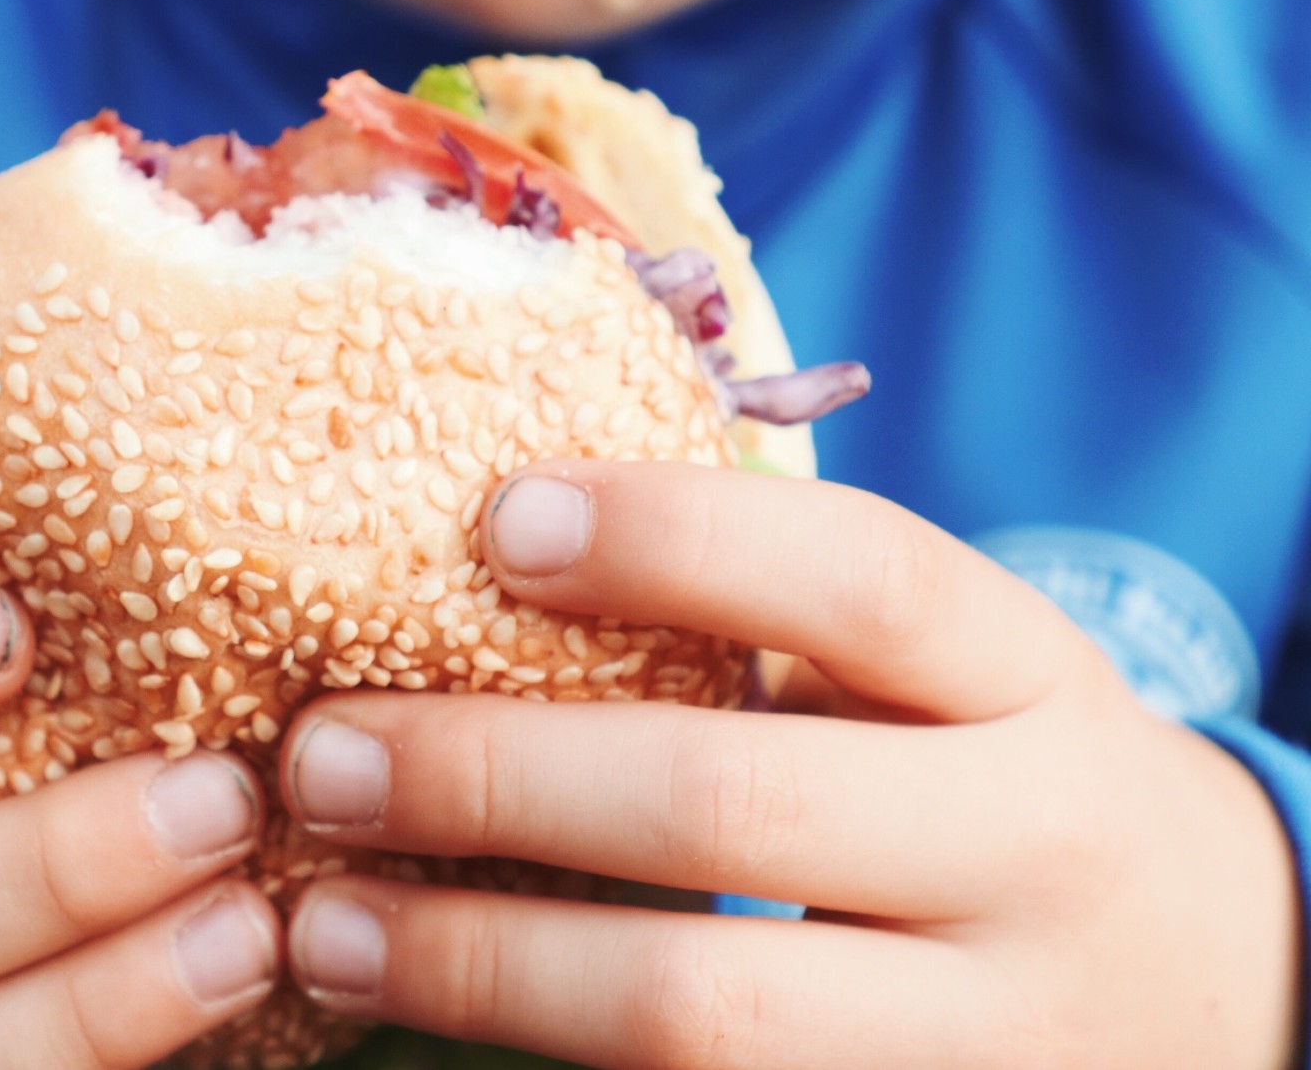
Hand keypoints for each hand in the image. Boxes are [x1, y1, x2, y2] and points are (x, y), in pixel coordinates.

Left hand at [278, 463, 1300, 1069]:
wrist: (1209, 979)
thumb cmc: (1005, 778)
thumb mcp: (952, 673)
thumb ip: (785, 615)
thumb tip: (497, 542)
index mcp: (1030, 684)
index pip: (858, 582)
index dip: (666, 539)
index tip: (491, 517)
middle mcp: (1032, 856)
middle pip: (736, 808)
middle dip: (495, 778)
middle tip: (322, 756)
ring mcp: (992, 1037)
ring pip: (704, 1013)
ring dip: (479, 964)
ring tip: (326, 924)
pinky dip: (542, 1059)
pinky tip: (424, 1012)